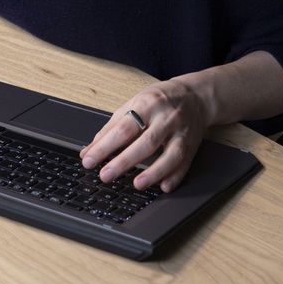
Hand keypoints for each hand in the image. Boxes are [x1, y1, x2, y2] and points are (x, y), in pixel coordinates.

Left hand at [78, 77, 209, 193]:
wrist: (194, 97)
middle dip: (124, 161)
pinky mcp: (193, 146)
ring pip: (170, 154)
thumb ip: (110, 128)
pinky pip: (185, 163)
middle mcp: (165, 118)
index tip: (89, 160)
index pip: (123, 128)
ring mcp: (181, 132)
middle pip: (146, 142)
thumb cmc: (157, 102)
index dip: (105, 146)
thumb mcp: (132, 105)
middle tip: (105, 176)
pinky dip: (175, 176)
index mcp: (146, 105)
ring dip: (154, 172)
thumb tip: (88, 151)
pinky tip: (164, 187)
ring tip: (137, 184)